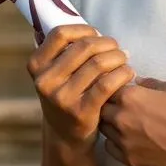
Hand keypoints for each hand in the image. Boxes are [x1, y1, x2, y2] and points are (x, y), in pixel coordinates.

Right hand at [27, 24, 135, 156]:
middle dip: (107, 44)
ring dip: (118, 57)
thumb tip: (91, 29)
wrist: (65, 136)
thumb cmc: (66, 95)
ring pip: (98, 64)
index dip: (84, 29)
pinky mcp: (81, 111)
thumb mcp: (54, 74)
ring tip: (125, 60)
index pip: (60, 34)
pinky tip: (129, 74)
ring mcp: (62, 97)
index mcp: (37, 65)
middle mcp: (45, 80)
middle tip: (118, 49)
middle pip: (84, 47)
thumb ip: (64, 52)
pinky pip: (108, 84)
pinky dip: (123, 74)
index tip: (97, 35)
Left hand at [98, 78, 165, 165]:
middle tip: (120, 106)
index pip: (106, 87)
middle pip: (100, 108)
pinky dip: (115, 142)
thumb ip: (150, 84)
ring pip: (103, 129)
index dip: (113, 87)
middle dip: (107, 105)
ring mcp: (122, 141)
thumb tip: (137, 83)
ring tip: (125, 123)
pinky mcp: (128, 160)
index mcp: (130, 97)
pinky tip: (128, 139)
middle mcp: (120, 118)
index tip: (120, 89)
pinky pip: (110, 148)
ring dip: (110, 124)